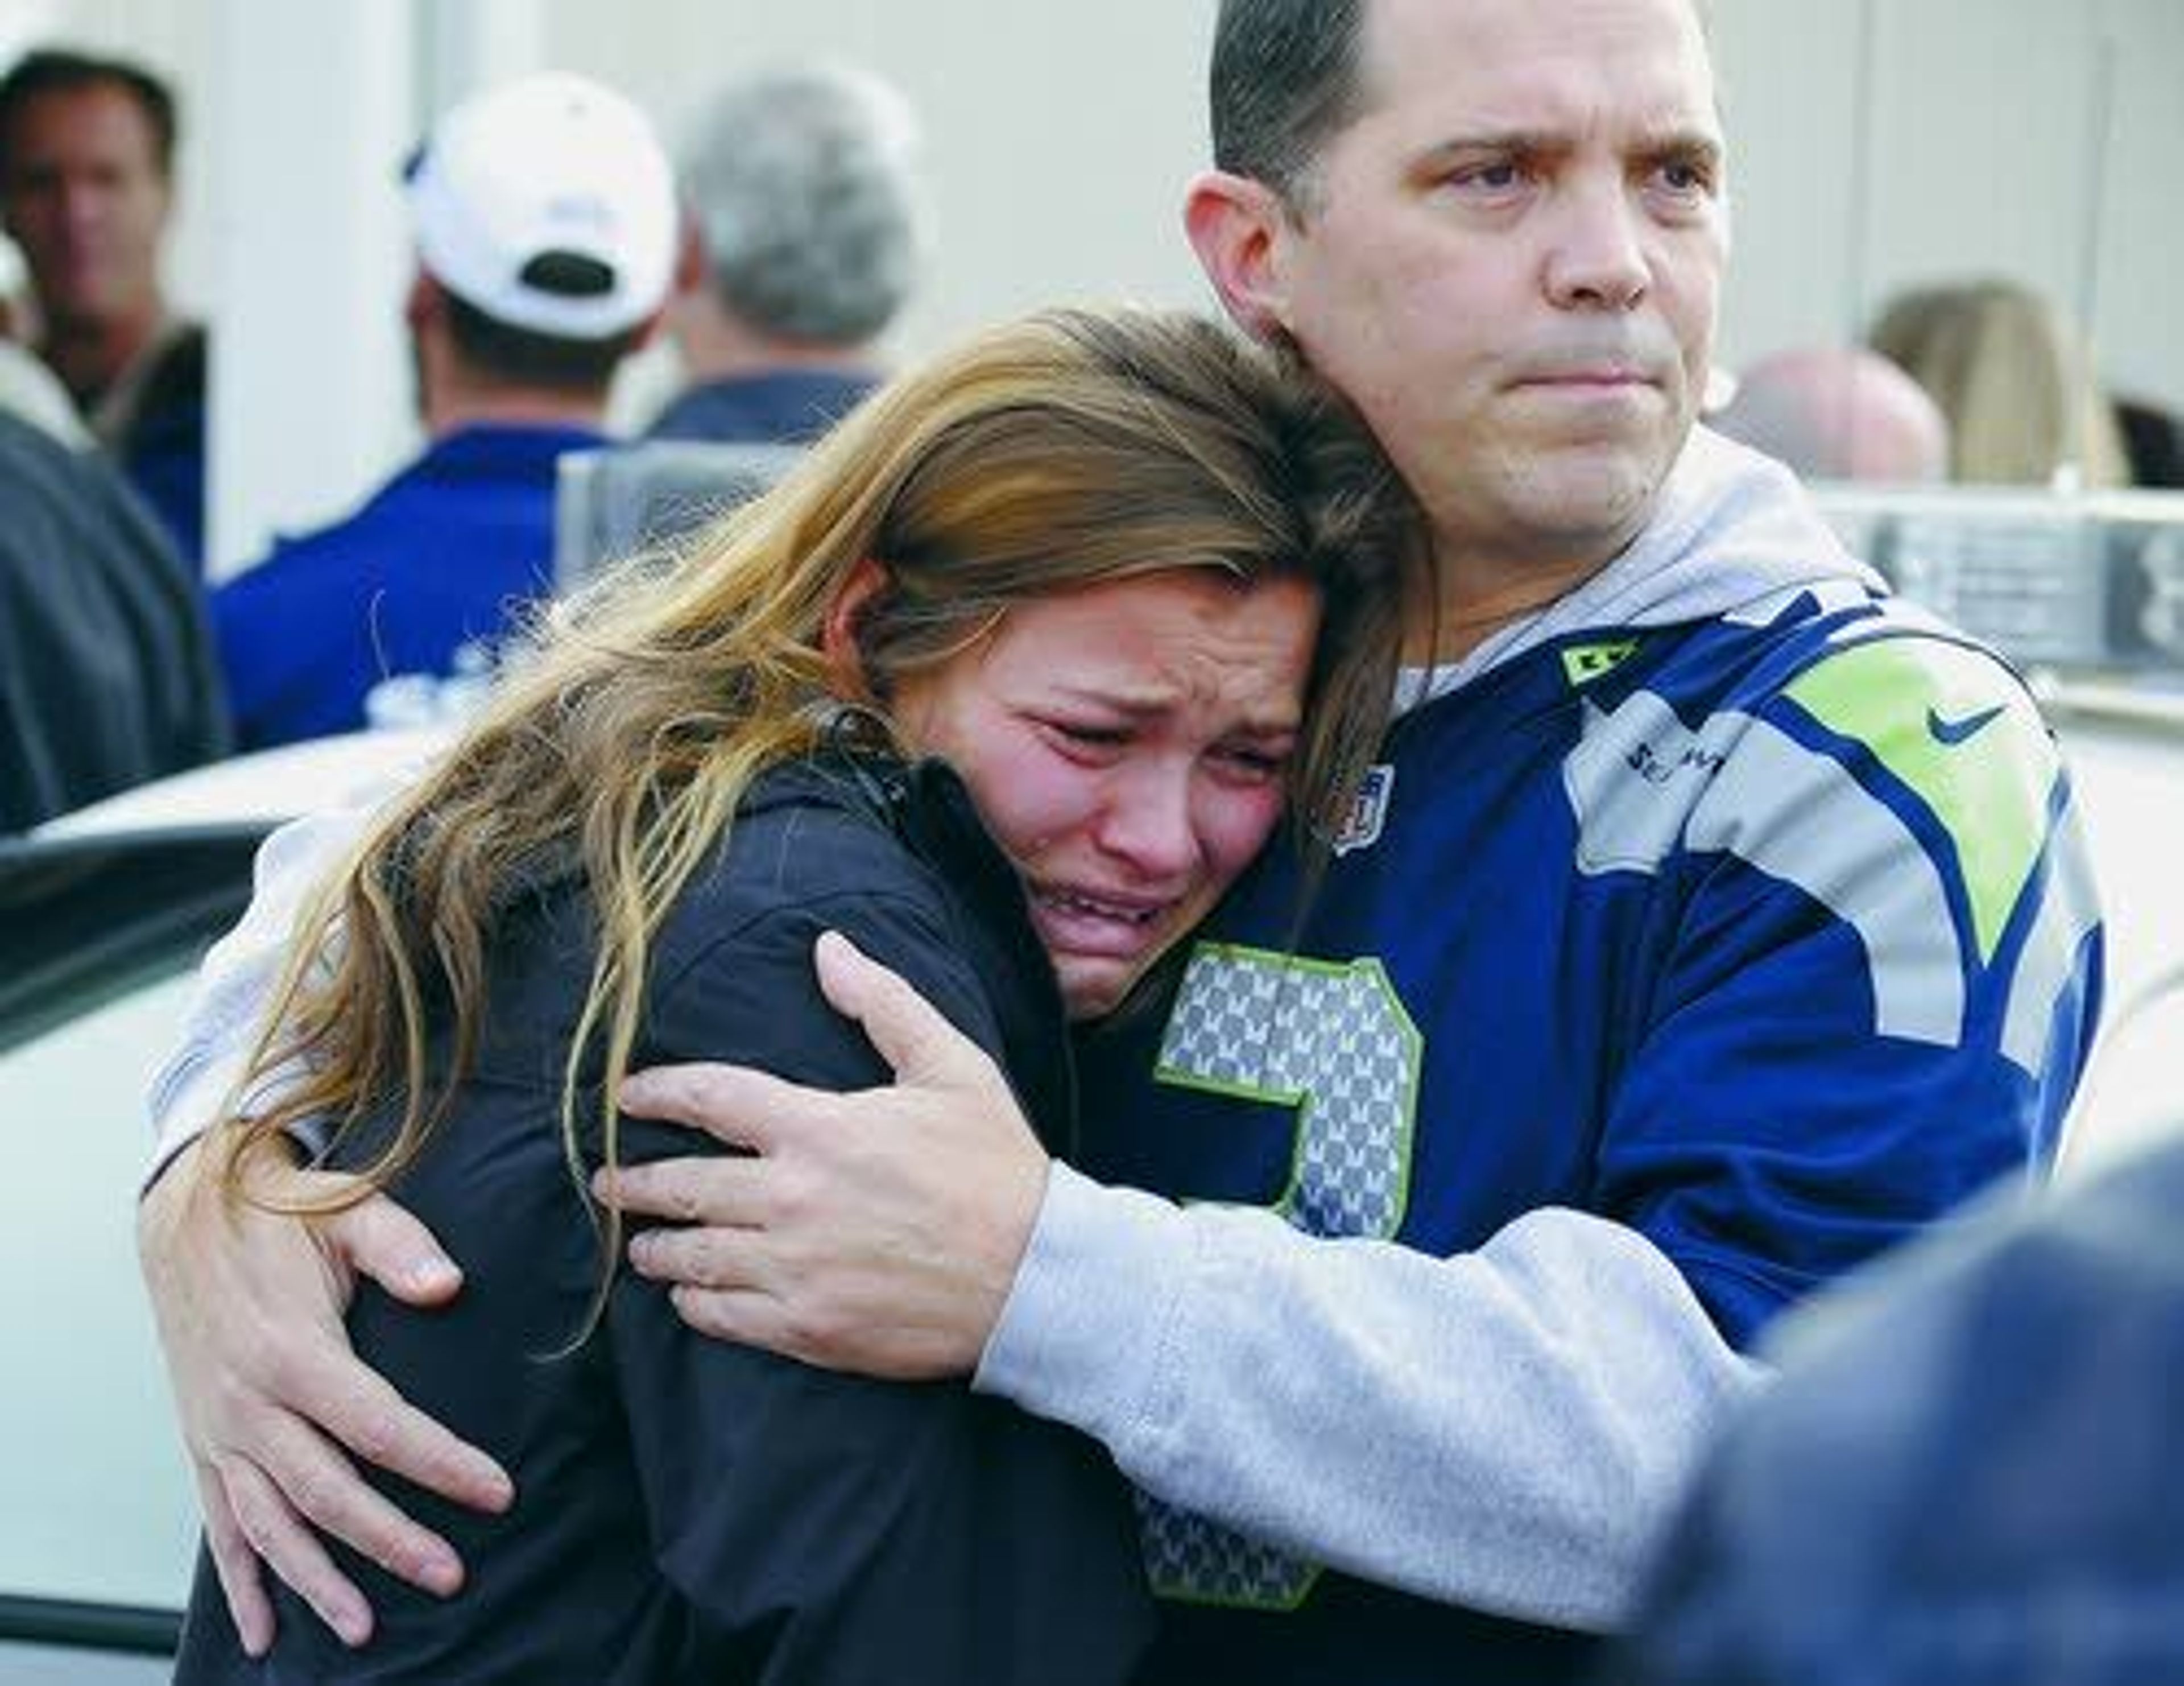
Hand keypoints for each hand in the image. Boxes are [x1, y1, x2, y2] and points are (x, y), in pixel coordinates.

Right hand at [136, 1135, 512, 1652]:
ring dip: (315, 1581)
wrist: (184, 1210)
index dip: (441, 1463)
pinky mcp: (200, 1440)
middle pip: (327, 1491)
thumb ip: (401, 1246)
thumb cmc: (278, 1210)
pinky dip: (240, 1582)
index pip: (379, 1425)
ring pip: (269, 1525)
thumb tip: (448, 1285)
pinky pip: (218, 1524)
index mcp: (291, 1349)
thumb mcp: (345, 1208)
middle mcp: (248, 1403)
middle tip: (449, 1575)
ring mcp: (219, 1429)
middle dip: (390, 1540)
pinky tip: (263, 1631)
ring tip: (364, 1629)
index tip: (497, 1492)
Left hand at [597, 929, 1050, 1378]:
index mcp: (820, 1128)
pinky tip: (689, 1294)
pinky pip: (724, 1317)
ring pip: (693, 1257)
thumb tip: (827, 948)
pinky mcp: (809, 1330)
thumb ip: (883, 1003)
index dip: (659, 1092)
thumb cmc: (996, 1167)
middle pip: (683, 1186)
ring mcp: (796, 1270)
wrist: (1039, 1278)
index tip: (628, 1096)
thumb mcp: (951, 1067)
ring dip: (656, 1246)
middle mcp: (793, 1199)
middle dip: (633, 1182)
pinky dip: (695, 1303)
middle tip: (607, 1181)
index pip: (710, 1098)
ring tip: (640, 1243)